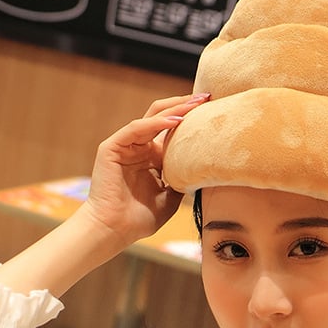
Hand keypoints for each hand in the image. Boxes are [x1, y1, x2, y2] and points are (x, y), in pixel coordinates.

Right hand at [79, 93, 209, 249]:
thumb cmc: (140, 218)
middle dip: (186, 104)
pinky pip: (136, 128)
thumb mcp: (172, 196)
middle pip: (164, 115)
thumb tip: (209, 170)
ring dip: (175, 108)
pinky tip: (176, 121)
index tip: (215, 111)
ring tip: (196, 103)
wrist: (114, 231)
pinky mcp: (112, 147)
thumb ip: (184, 179)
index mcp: (152, 156)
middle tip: (208, 96)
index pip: (173, 129)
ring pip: (152, 117)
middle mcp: (139, 146)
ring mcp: (125, 145)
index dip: (192, 118)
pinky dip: (156, 123)